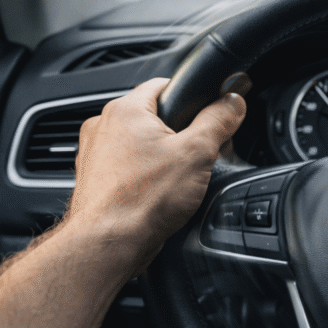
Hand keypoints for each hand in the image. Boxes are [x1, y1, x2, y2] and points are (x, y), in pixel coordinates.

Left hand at [66, 78, 246, 270]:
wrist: (109, 243)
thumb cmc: (143, 200)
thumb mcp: (197, 153)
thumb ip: (218, 121)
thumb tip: (232, 102)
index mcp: (125, 109)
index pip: (164, 84)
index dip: (193, 97)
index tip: (209, 111)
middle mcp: (103, 126)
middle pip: (153, 117)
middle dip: (179, 134)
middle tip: (198, 155)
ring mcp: (94, 154)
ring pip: (139, 145)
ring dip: (161, 157)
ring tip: (177, 180)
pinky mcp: (94, 181)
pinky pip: (127, 168)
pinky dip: (144, 177)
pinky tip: (158, 195)